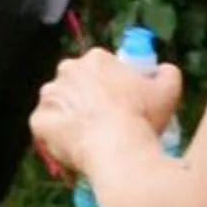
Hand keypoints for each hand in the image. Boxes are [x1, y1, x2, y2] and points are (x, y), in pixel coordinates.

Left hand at [30, 47, 180, 180]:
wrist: (117, 148)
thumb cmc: (142, 116)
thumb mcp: (168, 90)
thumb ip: (168, 73)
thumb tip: (164, 69)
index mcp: (95, 58)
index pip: (100, 67)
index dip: (110, 84)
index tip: (119, 102)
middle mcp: (67, 70)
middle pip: (76, 82)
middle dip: (86, 97)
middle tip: (103, 120)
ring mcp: (49, 96)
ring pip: (58, 104)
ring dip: (69, 115)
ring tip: (88, 136)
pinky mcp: (39, 121)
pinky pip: (46, 128)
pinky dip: (55, 136)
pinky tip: (72, 147)